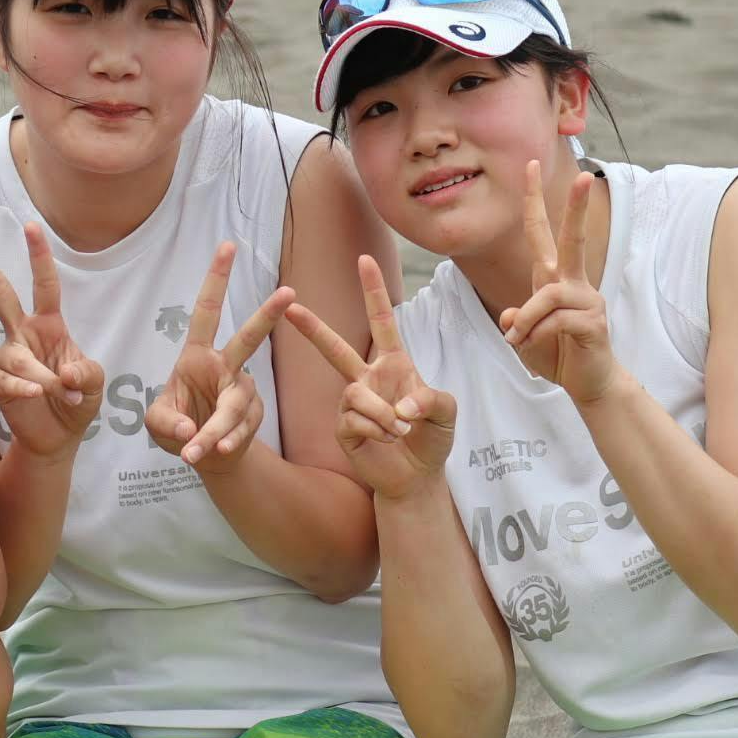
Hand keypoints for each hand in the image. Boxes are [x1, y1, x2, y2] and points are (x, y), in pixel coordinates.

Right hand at [0, 221, 103, 458]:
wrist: (58, 437)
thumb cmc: (78, 401)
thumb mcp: (95, 385)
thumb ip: (87, 375)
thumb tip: (65, 374)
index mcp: (49, 324)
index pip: (44, 284)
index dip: (39, 256)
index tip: (31, 226)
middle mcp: (23, 333)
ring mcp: (8, 356)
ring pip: (17, 357)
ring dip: (42, 378)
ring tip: (61, 393)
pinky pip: (8, 381)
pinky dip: (27, 390)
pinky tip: (38, 396)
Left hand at [145, 241, 293, 472]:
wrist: (205, 455)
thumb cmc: (178, 427)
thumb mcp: (157, 423)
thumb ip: (164, 424)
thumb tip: (189, 433)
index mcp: (197, 355)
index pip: (207, 311)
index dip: (216, 279)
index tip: (228, 245)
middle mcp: (224, 367)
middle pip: (248, 338)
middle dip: (267, 316)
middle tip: (288, 293)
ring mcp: (242, 390)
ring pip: (235, 403)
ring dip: (217, 428)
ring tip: (198, 449)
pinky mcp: (253, 416)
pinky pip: (240, 428)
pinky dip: (225, 441)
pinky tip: (216, 451)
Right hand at [287, 256, 456, 500]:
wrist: (417, 477)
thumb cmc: (431, 439)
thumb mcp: (446, 412)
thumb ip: (431, 399)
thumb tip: (400, 406)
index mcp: (393, 365)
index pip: (382, 321)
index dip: (373, 291)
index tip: (364, 260)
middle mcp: (367, 379)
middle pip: (335, 348)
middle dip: (313, 328)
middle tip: (291, 307)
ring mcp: (352, 404)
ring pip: (356, 393)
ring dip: (383, 414)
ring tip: (400, 430)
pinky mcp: (343, 428)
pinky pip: (354, 419)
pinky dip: (377, 429)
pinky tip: (386, 440)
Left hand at [499, 161, 618, 404]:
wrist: (587, 383)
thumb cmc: (557, 353)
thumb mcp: (523, 335)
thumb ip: (515, 319)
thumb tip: (508, 314)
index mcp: (553, 277)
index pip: (542, 233)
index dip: (534, 201)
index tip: (529, 166)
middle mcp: (573, 282)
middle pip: (573, 239)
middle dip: (577, 208)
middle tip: (582, 175)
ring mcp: (587, 300)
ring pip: (548, 294)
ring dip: (526, 319)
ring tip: (518, 339)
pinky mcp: (594, 322)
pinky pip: (555, 321)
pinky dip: (537, 336)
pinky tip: (536, 347)